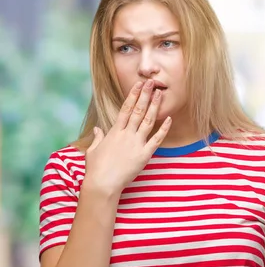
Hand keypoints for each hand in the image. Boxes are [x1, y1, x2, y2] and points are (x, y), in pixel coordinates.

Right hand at [83, 80, 171, 195]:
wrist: (102, 183)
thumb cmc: (95, 169)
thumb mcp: (93, 151)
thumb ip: (97, 138)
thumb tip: (98, 129)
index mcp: (114, 132)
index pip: (125, 109)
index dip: (132, 95)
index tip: (138, 85)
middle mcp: (126, 134)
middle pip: (138, 110)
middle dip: (145, 95)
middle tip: (151, 82)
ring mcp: (136, 143)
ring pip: (148, 121)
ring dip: (154, 106)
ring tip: (160, 94)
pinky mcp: (144, 154)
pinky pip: (157, 139)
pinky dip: (164, 129)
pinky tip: (169, 118)